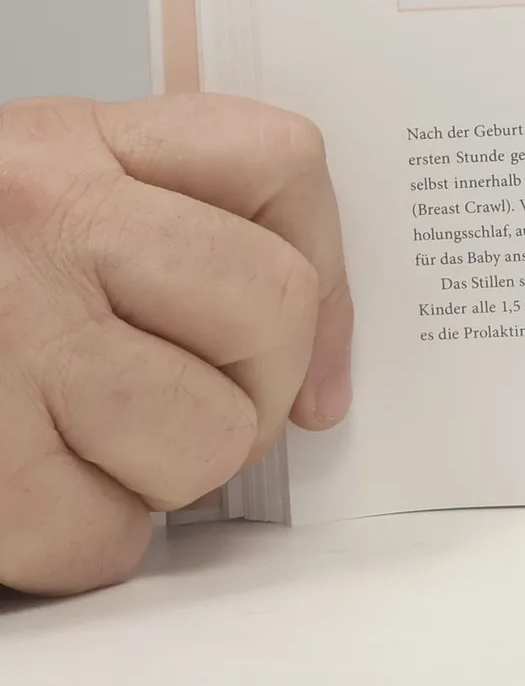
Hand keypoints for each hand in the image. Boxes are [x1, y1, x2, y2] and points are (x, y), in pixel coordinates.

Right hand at [0, 95, 351, 594]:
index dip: (330, 268)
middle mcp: (42, 222)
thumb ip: (170, 232)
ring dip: (173, 472)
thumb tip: (319, 384)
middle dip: (257, 385)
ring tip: (104, 448)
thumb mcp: (39, 195)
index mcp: (73, 143)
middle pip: (272, 308)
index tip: (318, 354)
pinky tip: (45, 501)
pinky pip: (99, 533)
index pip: (278, 160)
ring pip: (205, 435)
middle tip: (201, 403)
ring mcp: (1, 334)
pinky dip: (91, 542)